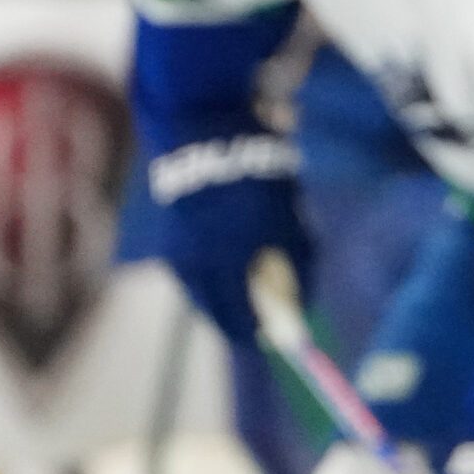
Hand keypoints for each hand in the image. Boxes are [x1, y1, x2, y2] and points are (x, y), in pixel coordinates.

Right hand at [131, 126, 303, 343]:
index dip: (256, 332)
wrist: (205, 136)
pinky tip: (224, 268)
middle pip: (214, 310)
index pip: (238, 319)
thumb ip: (298, 263)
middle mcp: (194, 267)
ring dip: (220, 298)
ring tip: (243, 293)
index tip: (272, 336)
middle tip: (257, 319)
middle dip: (236, 318)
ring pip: (199, 292)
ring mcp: (177, 253)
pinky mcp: (169, 237)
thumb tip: (305, 299)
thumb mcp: (286, 222)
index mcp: (223, 268)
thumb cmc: (256, 179)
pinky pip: (189, 272)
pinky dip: (207, 277)